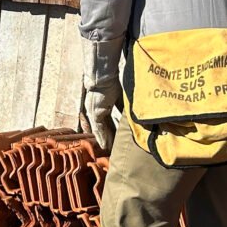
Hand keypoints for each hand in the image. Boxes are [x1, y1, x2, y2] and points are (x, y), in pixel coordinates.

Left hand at [81, 36, 124, 150]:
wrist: (102, 76)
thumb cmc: (111, 82)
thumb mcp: (119, 97)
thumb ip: (123, 107)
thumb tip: (132, 115)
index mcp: (101, 107)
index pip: (107, 122)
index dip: (112, 131)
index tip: (117, 139)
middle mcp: (96, 111)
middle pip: (103, 128)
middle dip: (108, 138)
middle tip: (112, 149)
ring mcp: (94, 113)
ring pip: (100, 130)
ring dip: (105, 140)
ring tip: (109, 150)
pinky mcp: (94, 113)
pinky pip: (98, 128)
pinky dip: (102, 137)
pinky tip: (105, 145)